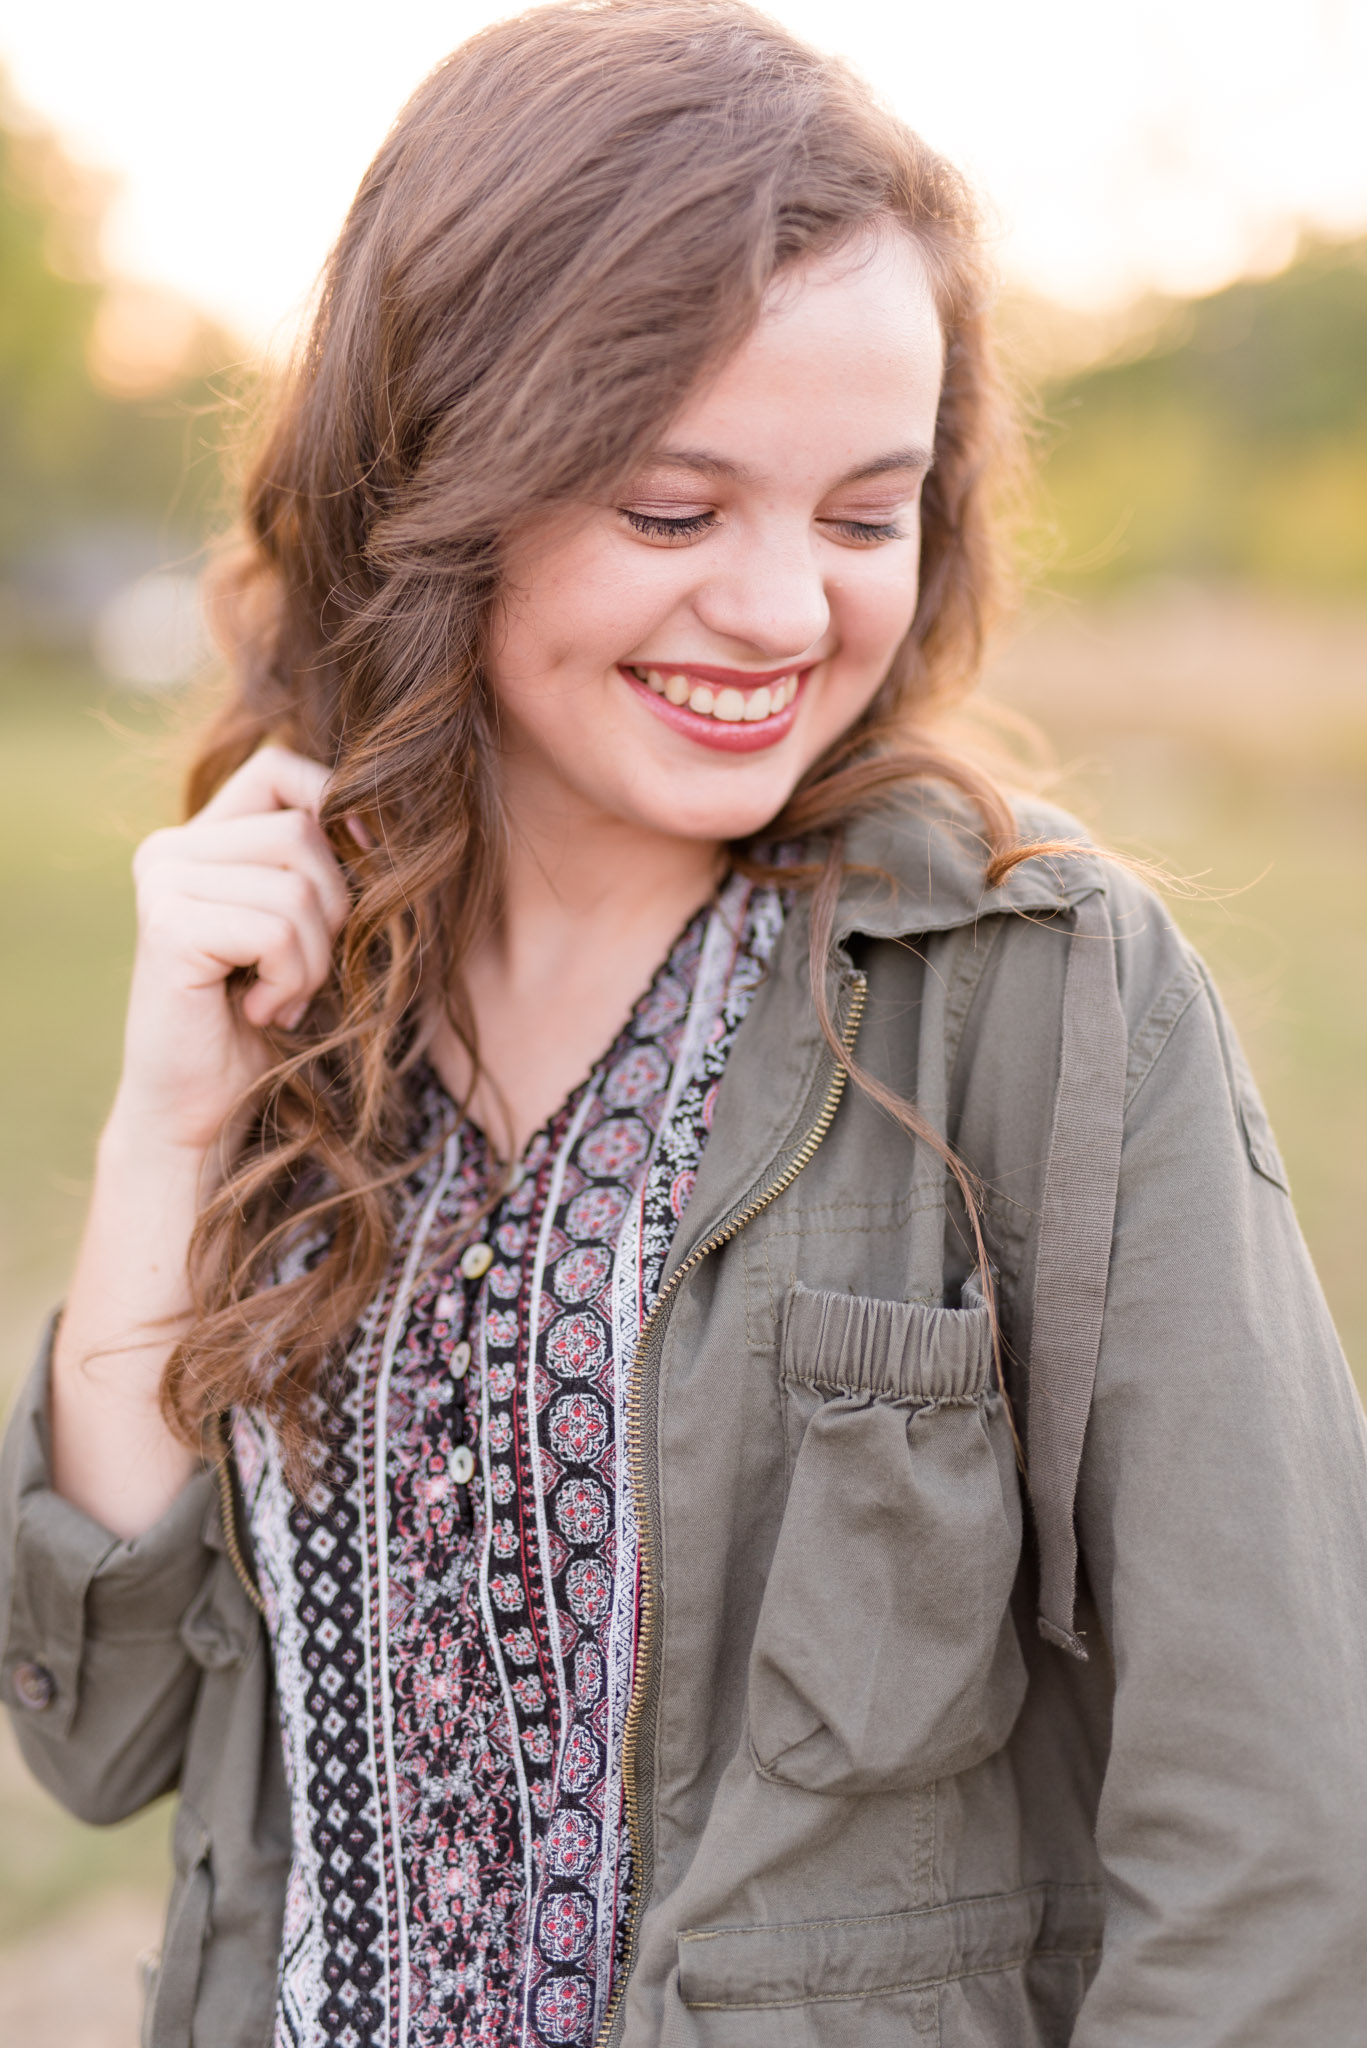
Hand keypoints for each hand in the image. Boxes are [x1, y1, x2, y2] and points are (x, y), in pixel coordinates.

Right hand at [113, 745, 350, 1157]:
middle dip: (334, 910)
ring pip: (299, 885)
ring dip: (315, 958)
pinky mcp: (168, 926)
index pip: (280, 768)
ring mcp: (162, 882)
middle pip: (302, 831)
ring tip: (280, 998)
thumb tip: (383, 815)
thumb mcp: (305, 929)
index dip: (336, 802)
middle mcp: (169, 849)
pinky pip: (279, 930)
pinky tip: (260, 1012)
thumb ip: (323, 867)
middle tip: (302, 973)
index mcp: (198, 839)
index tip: (363, 865)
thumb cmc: (265, 1021)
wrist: (202, 1111)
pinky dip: (292, 981)